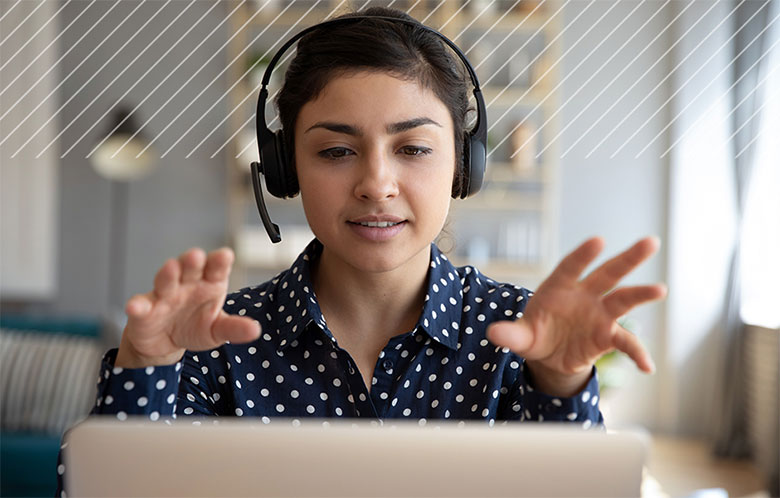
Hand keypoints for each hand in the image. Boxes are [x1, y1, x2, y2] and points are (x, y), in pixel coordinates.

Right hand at [115, 248, 260, 367]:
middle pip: (190, 267)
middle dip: (192, 260)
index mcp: (210, 283)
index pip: (216, 268)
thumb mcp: (218, 330)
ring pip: (166, 280)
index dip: (220, 261)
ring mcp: (164, 295)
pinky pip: (140, 305)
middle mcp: (187, 284)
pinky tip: (135, 307)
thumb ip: (235, 328)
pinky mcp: (144, 310)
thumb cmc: (196, 327)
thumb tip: (256, 330)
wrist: (166, 343)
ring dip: (167, 273)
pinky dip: (137, 305)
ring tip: (170, 268)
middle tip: (197, 255)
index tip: (225, 256)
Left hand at [486, 237, 666, 396]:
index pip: (571, 267)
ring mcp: (599, 314)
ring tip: (660, 289)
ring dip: (641, 294)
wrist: (549, 355)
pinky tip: (647, 367)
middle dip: (628, 258)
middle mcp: (584, 295)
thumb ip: (510, 335)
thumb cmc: (534, 334)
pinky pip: (625, 343)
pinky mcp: (607, 335)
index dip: (583, 255)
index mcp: (559, 287)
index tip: (598, 241)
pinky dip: (637, 354)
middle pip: (608, 273)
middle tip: (651, 242)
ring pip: (623, 300)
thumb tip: (493, 334)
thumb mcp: (520, 337)